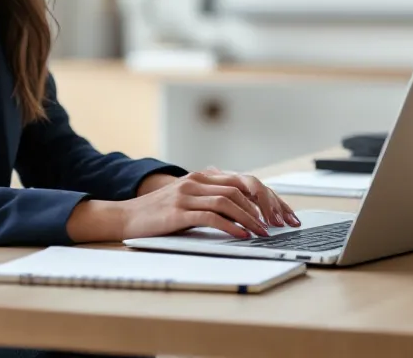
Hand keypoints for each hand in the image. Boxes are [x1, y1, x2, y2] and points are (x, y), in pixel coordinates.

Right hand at [66, 170, 298, 242]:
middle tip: (280, 225)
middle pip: (242, 187)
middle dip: (267, 207)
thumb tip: (249, 211)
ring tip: (263, 233)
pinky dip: (231, 226)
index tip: (285, 214)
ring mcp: (187, 193)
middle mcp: (197, 180)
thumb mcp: (189, 199)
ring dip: (251, 218)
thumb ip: (213, 197)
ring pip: (230, 201)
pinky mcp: (179, 210)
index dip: (269, 197)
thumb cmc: (160, 213)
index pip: (246, 181)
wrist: (126, 217)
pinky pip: (212, 215)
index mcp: (203, 176)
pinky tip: (242, 235)